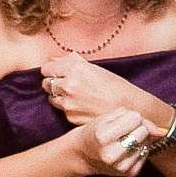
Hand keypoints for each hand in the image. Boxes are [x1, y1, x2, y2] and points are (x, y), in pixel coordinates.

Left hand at [39, 51, 161, 130]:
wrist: (129, 108)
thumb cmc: (115, 86)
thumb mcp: (95, 68)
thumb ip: (72, 62)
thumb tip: (54, 60)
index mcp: (75, 68)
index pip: (47, 68)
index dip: (51, 70)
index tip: (55, 72)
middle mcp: (69, 84)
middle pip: (46, 83)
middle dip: (53, 83)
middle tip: (65, 84)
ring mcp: (68, 102)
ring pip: (51, 98)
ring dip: (58, 96)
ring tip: (75, 96)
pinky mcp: (70, 117)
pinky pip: (61, 110)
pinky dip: (67, 107)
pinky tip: (81, 105)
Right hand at [69, 107, 154, 176]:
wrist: (82, 155)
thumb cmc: (96, 132)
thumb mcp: (108, 118)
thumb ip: (137, 118)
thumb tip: (163, 132)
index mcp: (103, 137)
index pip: (135, 118)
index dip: (129, 117)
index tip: (118, 122)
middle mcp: (111, 154)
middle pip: (143, 131)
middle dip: (135, 128)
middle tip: (121, 132)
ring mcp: (121, 166)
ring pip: (146, 143)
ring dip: (138, 140)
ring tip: (123, 141)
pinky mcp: (129, 173)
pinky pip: (145, 154)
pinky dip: (139, 150)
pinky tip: (126, 151)